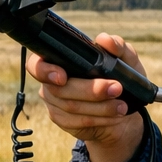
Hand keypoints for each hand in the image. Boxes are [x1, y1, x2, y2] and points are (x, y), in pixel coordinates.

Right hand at [26, 33, 146, 161]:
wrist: (125, 108)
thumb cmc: (121, 78)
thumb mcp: (125, 59)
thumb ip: (117, 46)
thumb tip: (104, 40)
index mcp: (59, 60)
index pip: (36, 64)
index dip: (44, 71)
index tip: (62, 77)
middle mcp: (51, 81)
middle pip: (59, 89)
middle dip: (90, 90)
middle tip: (116, 88)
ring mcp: (55, 103)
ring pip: (71, 107)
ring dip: (100, 107)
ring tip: (121, 105)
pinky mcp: (63, 120)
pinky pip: (76, 122)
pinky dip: (99, 119)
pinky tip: (114, 116)